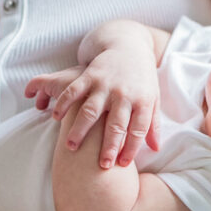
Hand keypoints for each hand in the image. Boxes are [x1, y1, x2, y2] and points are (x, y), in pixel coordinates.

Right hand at [25, 49, 160, 167]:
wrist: (129, 45)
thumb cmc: (142, 78)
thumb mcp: (152, 98)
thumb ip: (152, 124)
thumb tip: (155, 149)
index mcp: (142, 102)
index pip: (138, 130)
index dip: (131, 148)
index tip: (122, 165)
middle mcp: (124, 94)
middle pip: (117, 125)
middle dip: (109, 146)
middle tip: (102, 166)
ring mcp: (105, 84)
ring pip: (91, 110)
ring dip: (80, 129)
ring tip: (71, 147)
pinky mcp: (89, 74)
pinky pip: (74, 90)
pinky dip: (64, 103)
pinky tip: (55, 117)